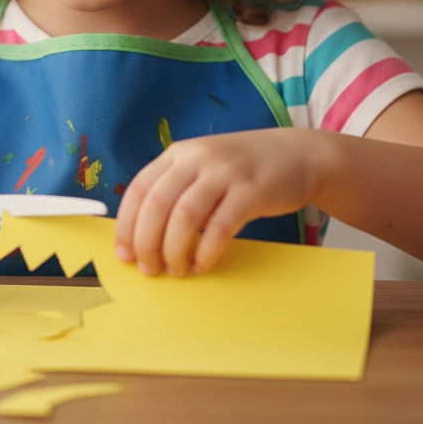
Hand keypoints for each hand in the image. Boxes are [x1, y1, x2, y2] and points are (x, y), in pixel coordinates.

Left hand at [114, 128, 328, 276]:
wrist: (298, 154)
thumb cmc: (244, 169)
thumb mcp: (203, 167)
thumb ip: (176, 190)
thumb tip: (143, 235)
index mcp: (178, 154)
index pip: (139, 189)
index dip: (126, 226)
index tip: (124, 254)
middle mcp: (198, 158)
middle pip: (157, 205)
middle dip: (146, 243)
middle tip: (148, 269)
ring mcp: (225, 173)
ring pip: (184, 217)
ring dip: (174, 250)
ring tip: (176, 270)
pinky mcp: (251, 191)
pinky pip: (220, 227)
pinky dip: (206, 251)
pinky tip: (202, 264)